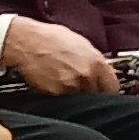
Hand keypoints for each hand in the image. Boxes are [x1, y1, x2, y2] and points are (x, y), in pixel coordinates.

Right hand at [0, 17, 115, 96]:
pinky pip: (63, 101)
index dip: (107, 90)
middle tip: (79, 86)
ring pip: (80, 101)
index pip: (113, 87)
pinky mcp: (55, 95)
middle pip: (97, 96)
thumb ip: (94, 59)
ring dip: (75, 96)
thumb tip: (102, 69)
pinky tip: (52, 84)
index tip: (103, 91)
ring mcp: (71, 87)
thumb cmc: (49, 38)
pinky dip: (60, 97)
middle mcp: (86, 76)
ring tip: (63, 83)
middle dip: (90, 93)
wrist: (25, 42)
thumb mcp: (79, 43)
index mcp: (96, 62)